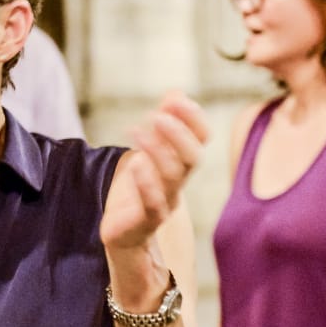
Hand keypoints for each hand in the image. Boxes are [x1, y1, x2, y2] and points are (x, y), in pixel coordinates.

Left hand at [100, 91, 209, 252]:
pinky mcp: (146, 221)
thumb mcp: (149, 153)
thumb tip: (176, 92)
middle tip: (158, 114)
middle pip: (192, 158)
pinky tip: (135, 165)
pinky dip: (146, 184)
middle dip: (179, 134)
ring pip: (173, 178)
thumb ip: (163, 124)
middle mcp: (178, 183)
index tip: (176, 99)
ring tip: (136, 131)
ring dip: (157, 151)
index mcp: (181, 164)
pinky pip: (153, 205)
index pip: (200, 140)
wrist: (125, 234)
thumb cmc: (138, 189)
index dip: (193, 119)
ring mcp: (165, 202)